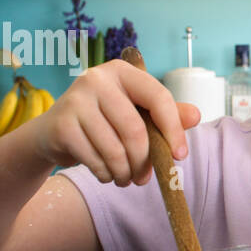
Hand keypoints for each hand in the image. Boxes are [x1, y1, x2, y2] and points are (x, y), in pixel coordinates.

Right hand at [24, 59, 199, 185]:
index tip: (180, 155)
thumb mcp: (136, 113)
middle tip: (144, 178)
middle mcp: (96, 79)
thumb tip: (195, 115)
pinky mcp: (62, 125)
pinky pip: (95, 160)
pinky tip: (107, 174)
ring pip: (115, 150)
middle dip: (144, 162)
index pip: (158, 97)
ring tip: (126, 179)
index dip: (173, 129)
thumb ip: (165, 114)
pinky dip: (106, 175)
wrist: (55, 132)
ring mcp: (76, 100)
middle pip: (135, 130)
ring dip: (125, 173)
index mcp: (122, 72)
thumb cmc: (104, 121)